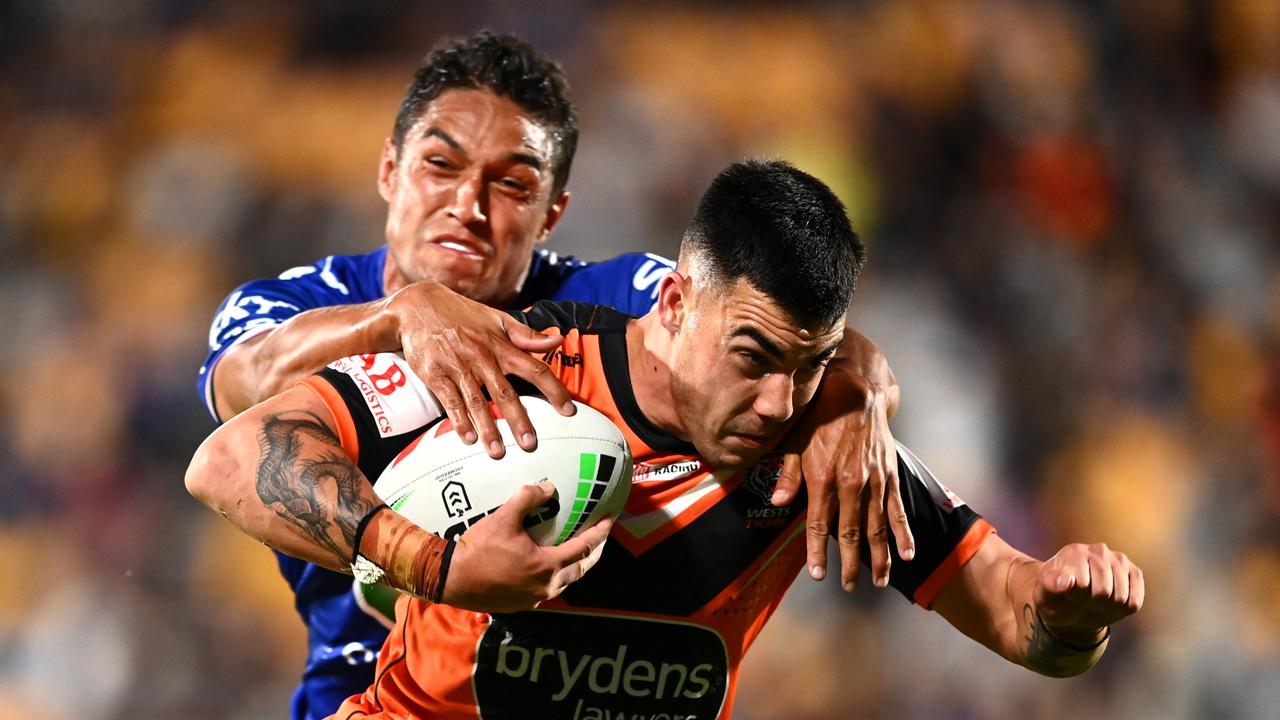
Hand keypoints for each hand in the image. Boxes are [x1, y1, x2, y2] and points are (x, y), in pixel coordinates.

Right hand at [387, 282, 575, 458]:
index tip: (567, 410)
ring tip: (498, 451)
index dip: (553, 390)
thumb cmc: (462, 313)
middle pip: (505, 393)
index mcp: (500, 344)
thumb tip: (556, 342)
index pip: (534, 369)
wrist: (418, 304)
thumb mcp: (497, 318)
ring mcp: (457, 366)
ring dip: (487, 428)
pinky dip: (459, 420)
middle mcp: (481, 356)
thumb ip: (527, 334)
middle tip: (529, 443)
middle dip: (518, 420)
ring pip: (476, 401)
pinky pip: (449, 401)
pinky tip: (468, 438)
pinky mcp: (434, 374)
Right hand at [442, 481, 611, 612]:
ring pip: (565, 581)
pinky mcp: (519, 604)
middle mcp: (546, 586)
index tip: (610, 519)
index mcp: (547, 565)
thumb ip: (528, 498)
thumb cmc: (478, 550)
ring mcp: (533, 598)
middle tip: (599, 536)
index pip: (585, 547)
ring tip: (577, 551)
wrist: (450, 579)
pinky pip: (546, 589)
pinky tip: (546, 565)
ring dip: (575, 565)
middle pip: (581, 568)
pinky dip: (555, 575)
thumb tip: (549, 487)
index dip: (600, 532)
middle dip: (594, 552)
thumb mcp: (503, 518)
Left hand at [771, 355, 912, 591]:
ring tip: (878, 581)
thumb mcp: (793, 442)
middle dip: (850, 564)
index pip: (819, 525)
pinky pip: (898, 510)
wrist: (854, 393)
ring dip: (879, 558)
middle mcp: (851, 484)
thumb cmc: (817, 417)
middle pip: (851, 534)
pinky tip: (908, 554)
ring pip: (878, 528)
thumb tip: (777, 502)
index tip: (818, 575)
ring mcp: (874, 482)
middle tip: (849, 586)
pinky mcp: (890, 476)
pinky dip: (903, 533)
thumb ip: (787, 474)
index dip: (818, 552)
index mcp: (823, 479)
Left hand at [1034, 543, 1143, 640]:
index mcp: (1074, 552)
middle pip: (1103, 592)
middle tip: (1082, 601)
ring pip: (1120, 598)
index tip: (1068, 595)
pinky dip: (1122, 610)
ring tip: (1095, 601)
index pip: (1082, 584)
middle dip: (1091, 604)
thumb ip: (1050, 585)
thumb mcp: (1044, 594)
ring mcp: (1119, 560)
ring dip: (1107, 608)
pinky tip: (1110, 603)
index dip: (1075, 598)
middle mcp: (1099, 550)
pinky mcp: (1134, 573)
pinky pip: (1133, 602)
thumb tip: (1065, 581)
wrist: (1071, 603)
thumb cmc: (1056, 597)